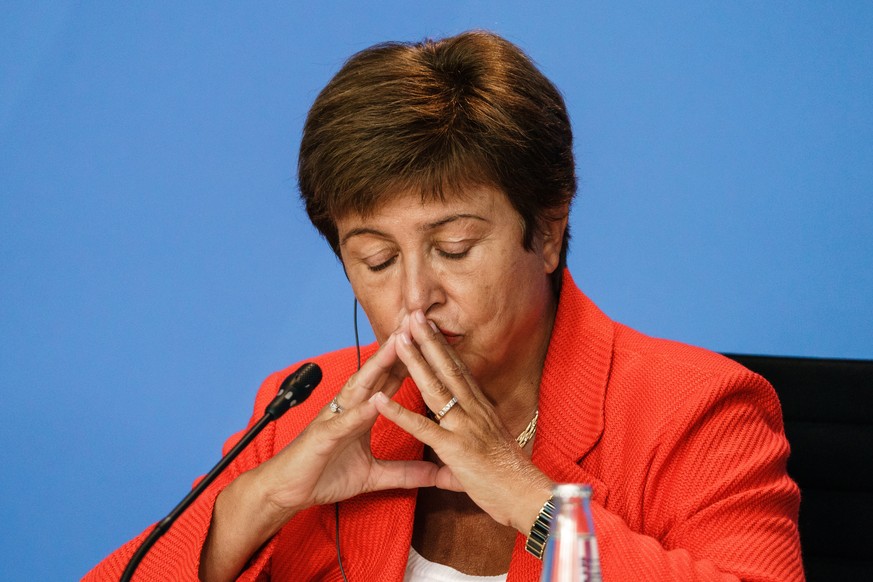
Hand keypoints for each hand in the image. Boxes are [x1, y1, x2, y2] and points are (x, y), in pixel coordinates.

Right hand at [255, 327, 437, 514]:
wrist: (286, 491)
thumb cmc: (325, 476)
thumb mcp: (374, 475)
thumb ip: (405, 472)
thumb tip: (436, 473)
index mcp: (362, 413)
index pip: (389, 380)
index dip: (410, 361)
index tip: (432, 342)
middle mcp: (349, 408)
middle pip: (377, 373)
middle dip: (398, 348)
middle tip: (418, 323)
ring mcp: (335, 419)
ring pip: (360, 386)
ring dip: (379, 365)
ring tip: (399, 344)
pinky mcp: (323, 436)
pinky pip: (344, 422)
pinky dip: (359, 411)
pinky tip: (375, 401)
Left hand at [371, 310, 552, 534]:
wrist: (527, 495)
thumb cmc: (511, 476)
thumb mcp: (492, 447)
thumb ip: (472, 438)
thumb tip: (459, 443)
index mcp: (481, 409)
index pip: (459, 370)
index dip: (443, 346)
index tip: (430, 324)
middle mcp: (473, 411)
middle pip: (447, 368)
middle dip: (428, 340)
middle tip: (412, 314)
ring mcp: (463, 427)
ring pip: (434, 388)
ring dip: (414, 362)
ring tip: (397, 340)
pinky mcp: (454, 448)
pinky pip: (421, 427)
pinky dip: (398, 413)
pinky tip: (379, 400)